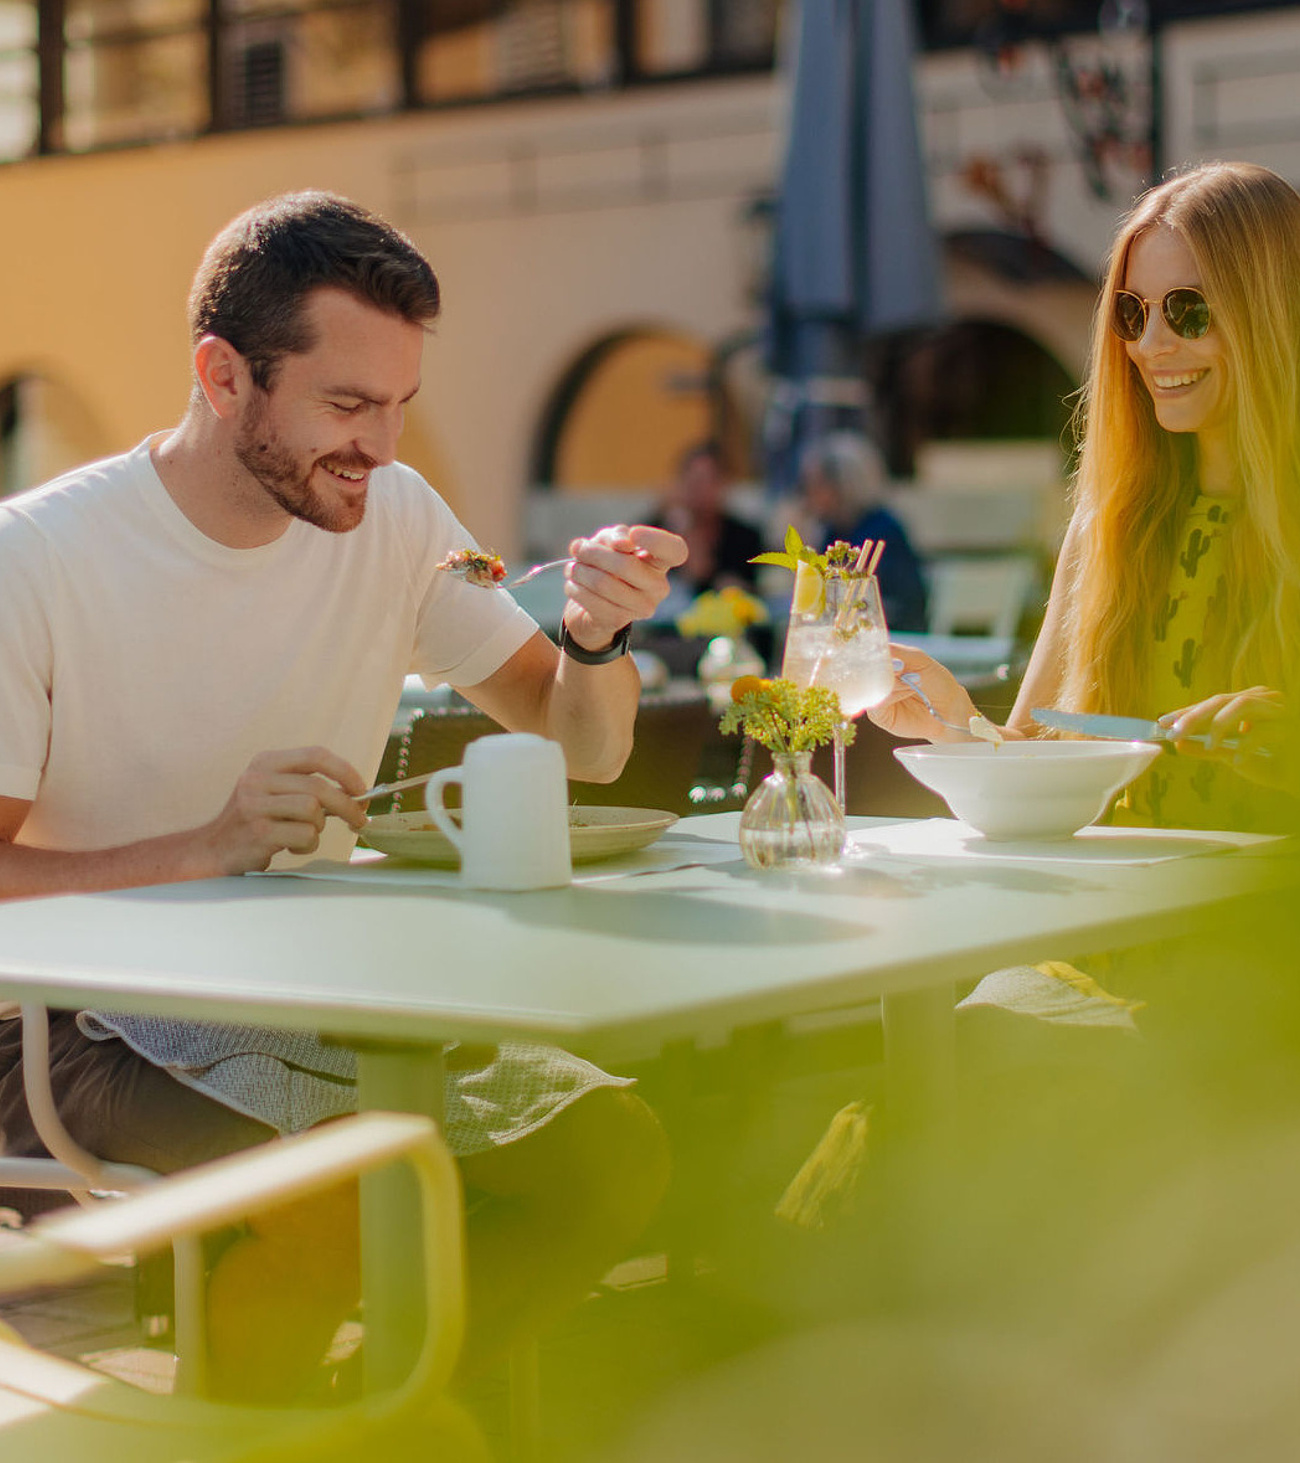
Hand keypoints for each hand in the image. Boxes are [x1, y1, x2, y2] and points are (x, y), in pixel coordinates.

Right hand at [192, 747, 367, 875]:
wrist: (214, 850)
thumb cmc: (255, 822)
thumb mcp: (274, 792)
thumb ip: (307, 786)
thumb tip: (356, 794)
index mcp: (266, 763)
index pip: (316, 755)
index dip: (345, 771)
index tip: (361, 790)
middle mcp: (257, 779)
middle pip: (319, 786)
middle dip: (348, 806)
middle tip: (359, 820)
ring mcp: (255, 805)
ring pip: (313, 810)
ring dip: (319, 828)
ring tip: (306, 835)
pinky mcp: (258, 832)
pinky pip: (305, 835)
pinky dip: (307, 845)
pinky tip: (292, 846)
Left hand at [560, 524, 687, 652]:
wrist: (591, 606)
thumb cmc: (605, 566)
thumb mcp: (609, 542)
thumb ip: (616, 536)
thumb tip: (622, 544)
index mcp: (659, 563)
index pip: (676, 551)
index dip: (656, 540)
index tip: (634, 533)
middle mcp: (658, 587)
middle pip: (627, 565)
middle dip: (594, 553)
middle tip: (578, 549)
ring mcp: (642, 607)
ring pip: (604, 583)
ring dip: (580, 571)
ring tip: (572, 568)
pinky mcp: (620, 621)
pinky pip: (592, 601)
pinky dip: (575, 589)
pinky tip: (572, 585)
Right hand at [866, 644, 985, 742]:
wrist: (949, 709)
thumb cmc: (936, 682)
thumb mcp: (919, 659)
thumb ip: (899, 652)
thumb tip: (878, 650)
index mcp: (884, 662)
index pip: (867, 653)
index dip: (871, 651)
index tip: (879, 650)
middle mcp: (877, 679)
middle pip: (864, 670)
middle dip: (882, 668)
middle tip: (902, 668)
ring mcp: (876, 696)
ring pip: (870, 686)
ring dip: (892, 683)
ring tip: (912, 684)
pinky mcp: (878, 714)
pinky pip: (875, 703)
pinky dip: (891, 696)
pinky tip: (907, 692)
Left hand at [1159, 687, 1297, 790]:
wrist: (1295, 775)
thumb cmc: (1267, 762)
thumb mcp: (1231, 756)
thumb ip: (1208, 749)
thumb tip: (1179, 744)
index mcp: (1248, 702)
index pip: (1211, 703)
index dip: (1186, 712)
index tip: (1162, 723)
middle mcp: (1263, 700)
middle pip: (1222, 700)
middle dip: (1195, 717)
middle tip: (1174, 734)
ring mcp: (1278, 710)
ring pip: (1242, 705)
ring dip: (1220, 725)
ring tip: (1211, 747)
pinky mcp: (1290, 727)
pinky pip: (1264, 731)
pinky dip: (1247, 746)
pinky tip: (1237, 762)